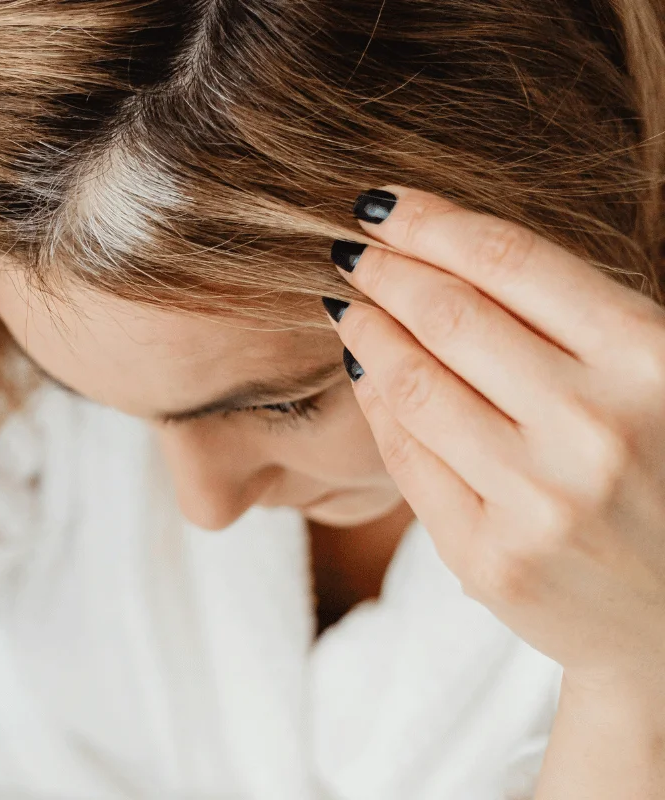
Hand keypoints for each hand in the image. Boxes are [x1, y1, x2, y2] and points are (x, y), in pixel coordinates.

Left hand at [322, 185, 664, 693]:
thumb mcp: (660, 381)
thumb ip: (582, 323)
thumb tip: (451, 252)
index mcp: (654, 363)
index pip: (512, 263)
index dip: (431, 222)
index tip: (382, 203)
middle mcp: (596, 427)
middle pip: (449, 315)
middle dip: (385, 269)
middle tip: (349, 248)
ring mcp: (539, 499)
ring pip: (413, 384)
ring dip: (366, 330)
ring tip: (348, 305)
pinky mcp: (490, 558)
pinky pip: (407, 458)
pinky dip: (374, 405)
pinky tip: (362, 374)